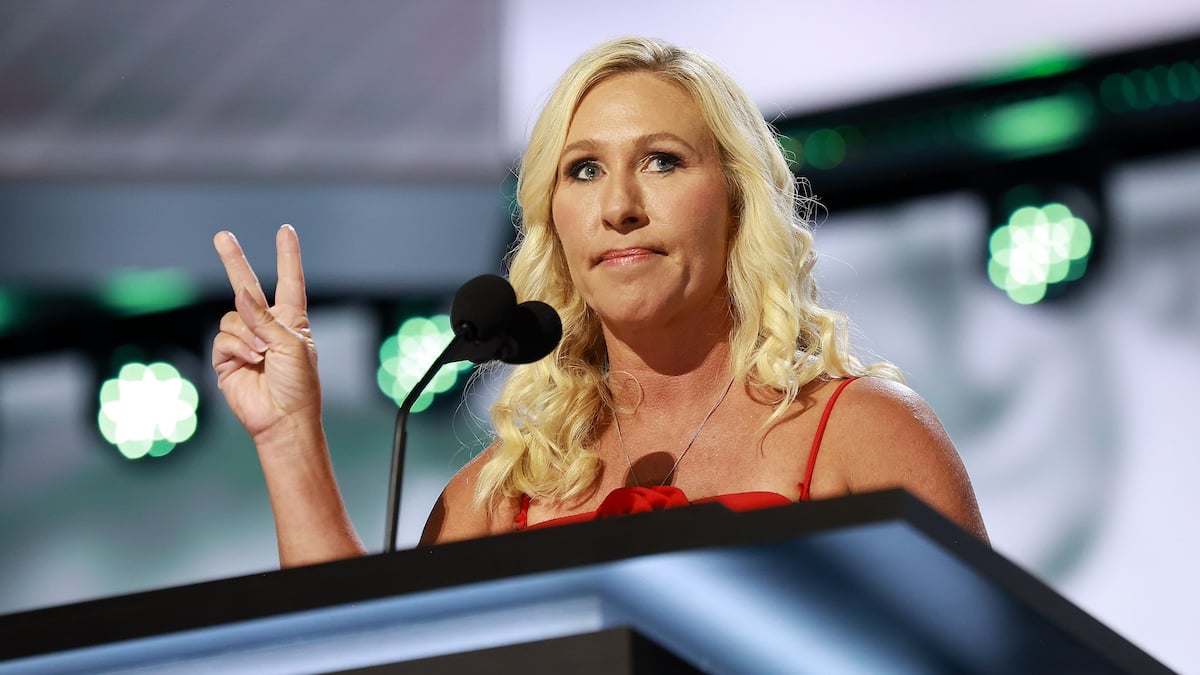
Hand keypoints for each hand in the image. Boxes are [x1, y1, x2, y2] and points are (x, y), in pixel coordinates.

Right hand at [212, 225, 320, 444]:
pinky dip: (237, 347)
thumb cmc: (299, 384)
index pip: (289, 281)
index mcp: (291, 320)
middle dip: (234, 261)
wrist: (283, 419)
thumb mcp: (292, 346)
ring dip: (247, 334)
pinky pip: (223, 338)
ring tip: (262, 354)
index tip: (285, 231)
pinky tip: (250, 361)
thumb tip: (241, 294)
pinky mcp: (226, 358)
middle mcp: (266, 326)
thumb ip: (265, 319)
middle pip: (246, 286)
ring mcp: (245, 341)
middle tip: (222, 236)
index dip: (288, 256)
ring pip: (232, 317)